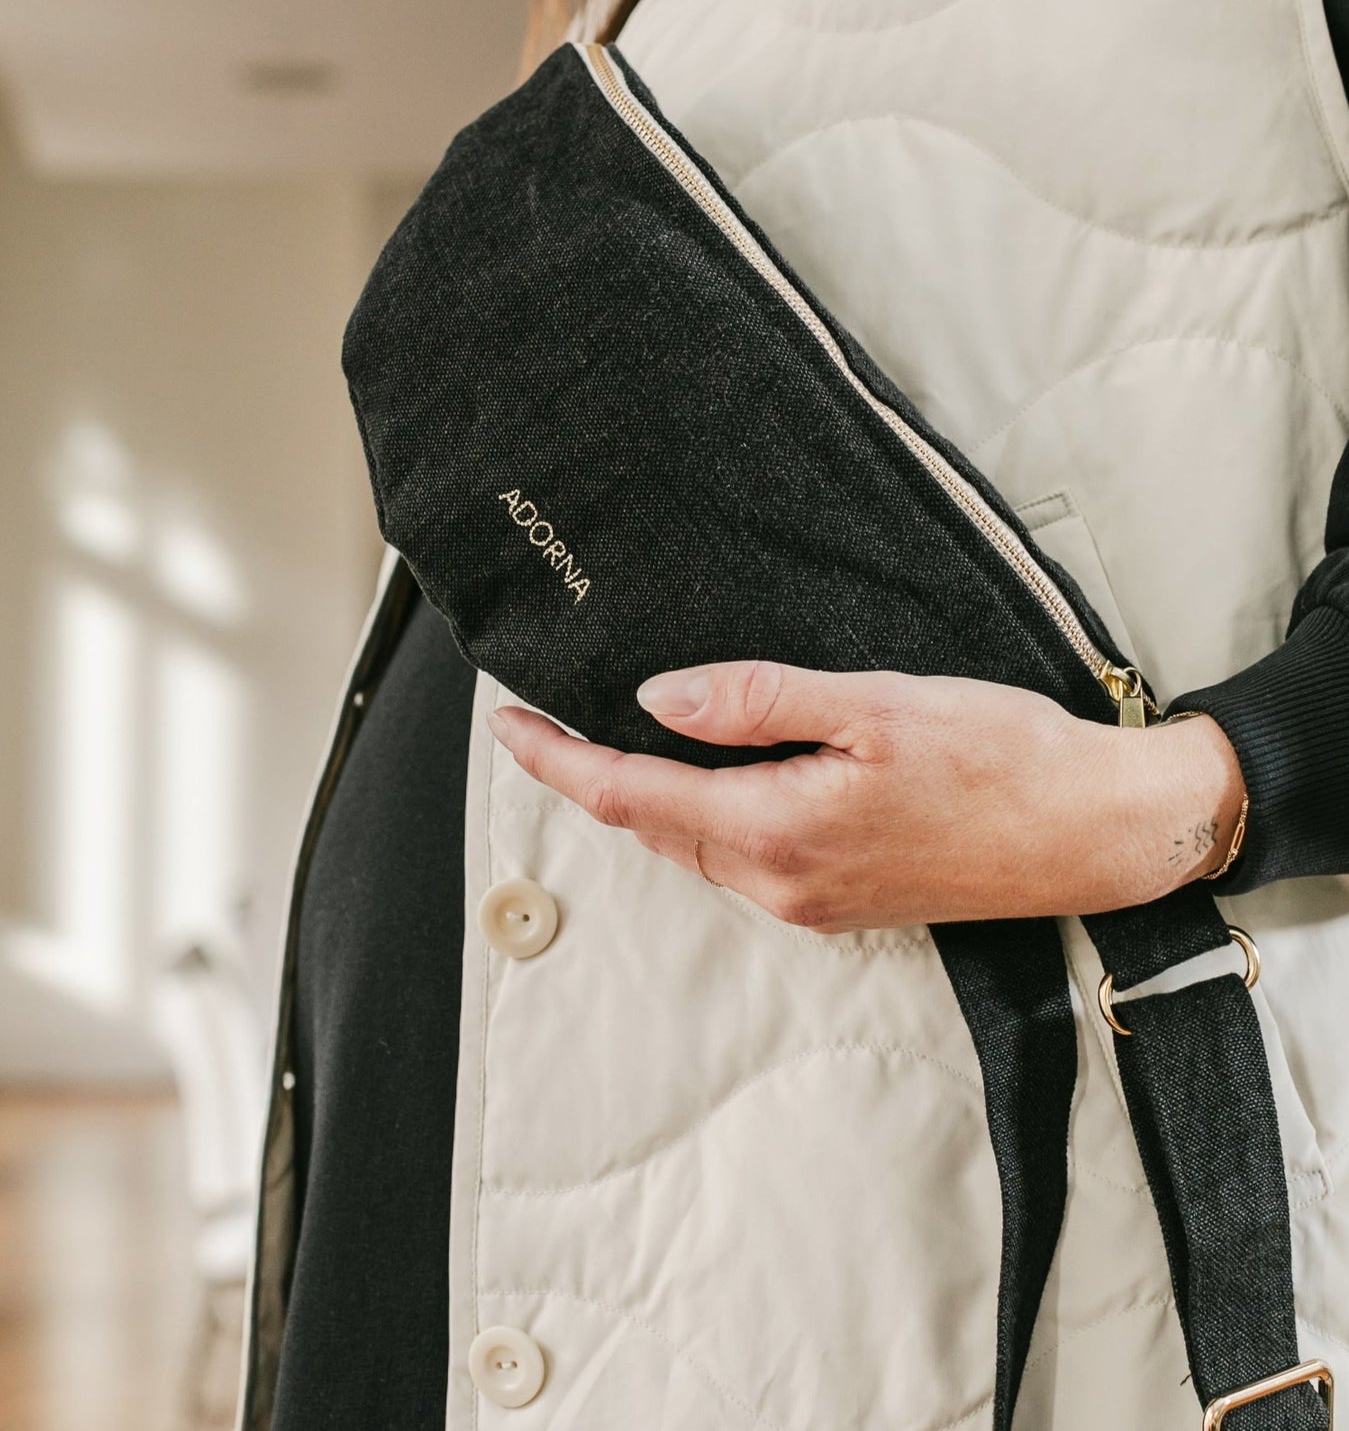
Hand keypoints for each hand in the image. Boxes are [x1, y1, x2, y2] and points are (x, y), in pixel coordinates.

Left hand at [486, 661, 1247, 930]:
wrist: (1095, 832)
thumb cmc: (999, 759)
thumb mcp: (873, 705)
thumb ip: (757, 702)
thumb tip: (657, 700)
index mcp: (775, 833)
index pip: (628, 798)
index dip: (557, 761)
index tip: (507, 724)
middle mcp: (778, 884)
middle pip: (651, 827)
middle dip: (589, 777)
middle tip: (544, 721)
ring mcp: (808, 902)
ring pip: (692, 845)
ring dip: (643, 799)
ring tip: (606, 743)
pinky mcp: (838, 901)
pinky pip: (738, 858)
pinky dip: (698, 817)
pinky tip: (704, 779)